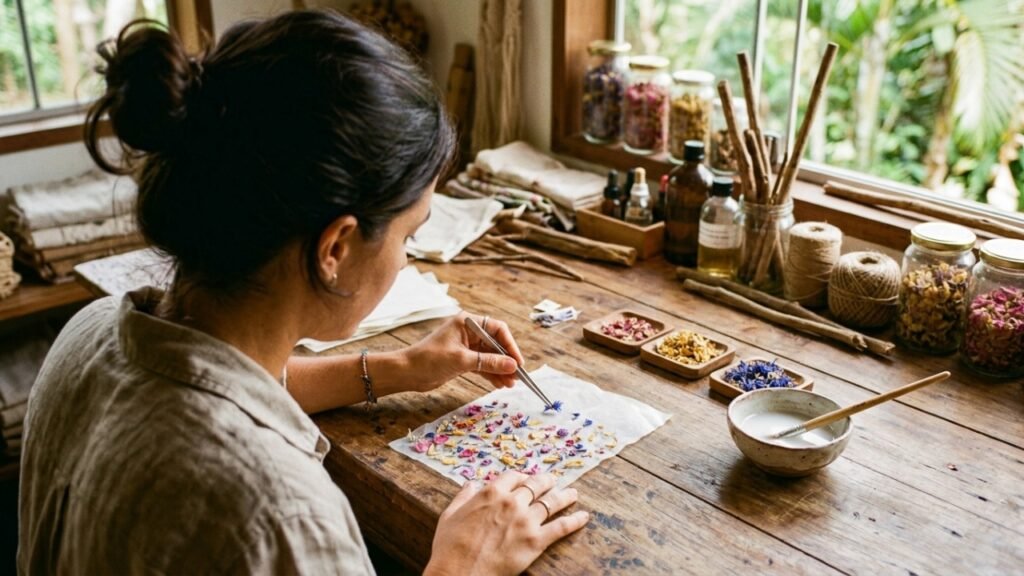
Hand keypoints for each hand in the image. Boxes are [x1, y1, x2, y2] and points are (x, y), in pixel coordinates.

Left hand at [406, 312, 525, 390]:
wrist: (407, 372)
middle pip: (496, 344)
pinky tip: (499, 384)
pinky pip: (483, 365)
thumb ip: (489, 362)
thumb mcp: (462, 360)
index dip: (510, 345)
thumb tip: (513, 366)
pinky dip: (491, 374)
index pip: (497, 329)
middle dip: (506, 360)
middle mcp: (469, 332)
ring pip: (490, 356)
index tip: (517, 362)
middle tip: (517, 376)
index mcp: (468, 322)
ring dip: (500, 369)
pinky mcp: (463, 359)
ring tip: (510, 384)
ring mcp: (466, 346)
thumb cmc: (430, 360)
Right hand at [424, 472, 588, 575]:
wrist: (459, 572)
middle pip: (535, 485)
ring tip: (573, 493)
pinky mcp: (536, 541)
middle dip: (545, 481)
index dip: (521, 477)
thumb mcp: (450, 515)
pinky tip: (583, 516)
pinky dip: (575, 520)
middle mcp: (512, 502)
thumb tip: (471, 484)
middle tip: (553, 480)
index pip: (513, 476)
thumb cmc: (450, 547)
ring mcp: (526, 521)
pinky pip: (561, 527)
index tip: (525, 479)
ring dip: (564, 496)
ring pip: (551, 502)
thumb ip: (463, 497)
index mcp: (491, 493)